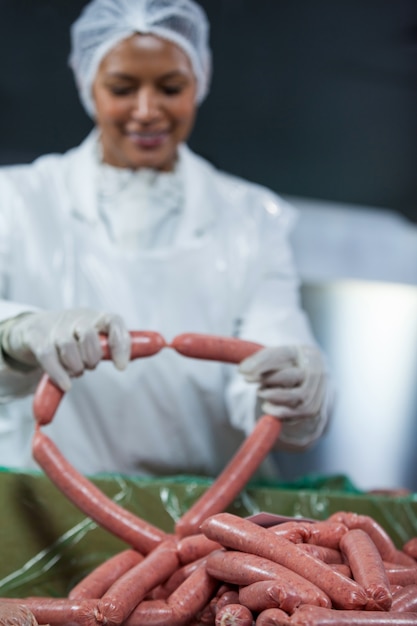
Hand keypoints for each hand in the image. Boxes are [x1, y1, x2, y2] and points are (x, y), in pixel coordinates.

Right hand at [1, 308, 130, 390]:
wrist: (35, 328)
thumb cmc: (74, 337)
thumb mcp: (95, 338)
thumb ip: (113, 347)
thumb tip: (134, 357)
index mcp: (97, 317)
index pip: (114, 322)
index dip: (120, 345)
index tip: (121, 367)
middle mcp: (77, 318)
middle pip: (89, 336)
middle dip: (92, 358)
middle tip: (89, 365)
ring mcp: (55, 327)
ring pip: (68, 346)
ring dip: (75, 366)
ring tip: (76, 370)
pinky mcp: (37, 338)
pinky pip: (48, 357)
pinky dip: (59, 374)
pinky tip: (66, 385)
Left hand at [239, 344, 327, 447]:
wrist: (308, 383)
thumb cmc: (287, 368)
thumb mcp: (276, 358)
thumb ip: (259, 361)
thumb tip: (243, 370)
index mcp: (305, 352)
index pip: (281, 354)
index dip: (261, 363)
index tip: (243, 370)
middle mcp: (316, 370)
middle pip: (291, 375)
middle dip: (268, 378)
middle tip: (249, 379)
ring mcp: (318, 390)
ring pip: (296, 396)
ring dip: (273, 396)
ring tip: (260, 392)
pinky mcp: (314, 408)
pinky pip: (297, 412)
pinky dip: (279, 411)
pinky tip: (267, 406)